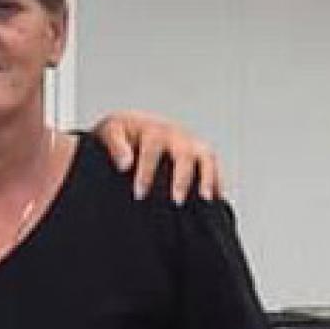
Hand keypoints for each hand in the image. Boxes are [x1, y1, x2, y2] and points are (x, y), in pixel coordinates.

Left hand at [94, 111, 223, 202]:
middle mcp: (177, 136)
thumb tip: (125, 164)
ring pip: (206, 159)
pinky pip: (214, 168)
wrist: (137, 126)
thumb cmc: (124, 133)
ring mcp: (192, 144)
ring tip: (206, 199)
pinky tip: (216, 200)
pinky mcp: (202, 155)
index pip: (152, 151)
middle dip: (182, 179)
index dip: (146, 173)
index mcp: (153, 131)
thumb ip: (115, 145)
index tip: (139, 193)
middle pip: (185, 155)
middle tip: (176, 201)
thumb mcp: (111, 132)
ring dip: (208, 179)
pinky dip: (218, 182)